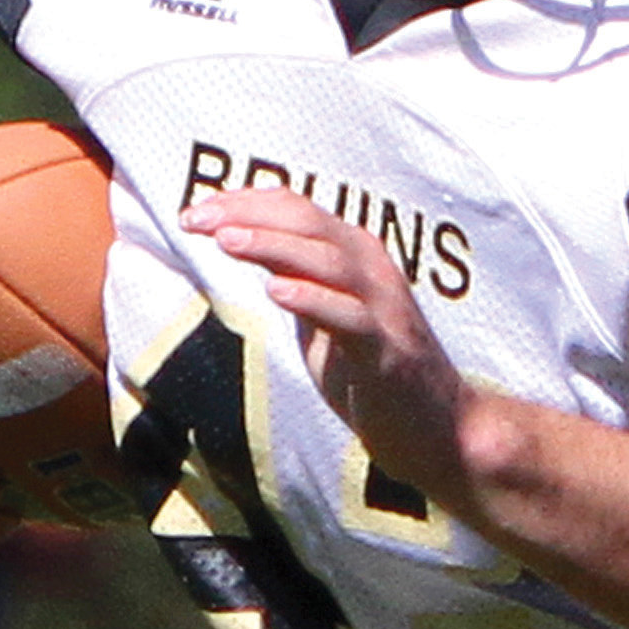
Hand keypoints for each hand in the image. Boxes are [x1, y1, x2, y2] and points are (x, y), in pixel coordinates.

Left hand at [193, 186, 478, 505]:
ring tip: (227, 242)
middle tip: (197, 219)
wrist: (433, 425)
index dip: (244, 203)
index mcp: (356, 255)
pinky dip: (314, 300)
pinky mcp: (387, 351)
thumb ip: (292, 274)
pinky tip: (276, 292)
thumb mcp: (322, 310)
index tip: (194, 212)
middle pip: (309, 224)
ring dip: (275, 247)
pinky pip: (351, 318)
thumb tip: (236, 239)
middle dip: (248, 216)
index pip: (297, 209)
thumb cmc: (369, 366)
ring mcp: (384, 309)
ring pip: (329, 262)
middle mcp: (373, 271)